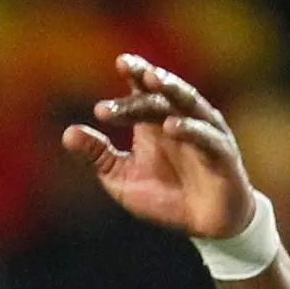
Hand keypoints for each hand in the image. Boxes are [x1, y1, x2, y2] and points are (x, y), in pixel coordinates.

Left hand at [62, 53, 254, 240]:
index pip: (143, 88)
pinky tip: (170, 126)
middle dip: (143, 81)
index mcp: (155, 120)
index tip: (119, 62)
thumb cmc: (166, 197)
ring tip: (152, 79)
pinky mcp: (222, 155)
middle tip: (126, 69)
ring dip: (171, 89)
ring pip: (188, 103)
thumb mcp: (122, 179)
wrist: (206, 227)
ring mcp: (204, 134)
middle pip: (161, 93)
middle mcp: (181, 119)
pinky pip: (206, 138)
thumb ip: (98, 155)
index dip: (134, 72)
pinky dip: (190, 130)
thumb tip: (67, 134)